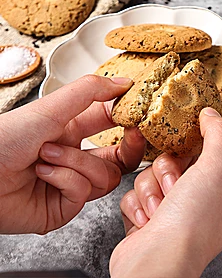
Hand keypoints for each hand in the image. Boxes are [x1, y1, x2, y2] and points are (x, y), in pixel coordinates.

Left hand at [0, 75, 145, 233]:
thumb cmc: (5, 138)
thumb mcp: (51, 107)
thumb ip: (90, 92)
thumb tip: (124, 83)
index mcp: (73, 131)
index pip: (112, 126)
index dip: (129, 122)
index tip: (139, 117)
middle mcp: (75, 158)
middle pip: (119, 158)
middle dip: (127, 148)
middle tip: (131, 135)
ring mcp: (70, 184)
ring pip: (104, 176)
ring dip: (78, 163)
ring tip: (49, 156)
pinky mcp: (63, 207)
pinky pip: (84, 193)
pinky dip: (66, 180)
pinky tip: (44, 174)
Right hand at [110, 108, 221, 277]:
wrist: (156, 262)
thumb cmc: (192, 223)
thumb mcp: (217, 167)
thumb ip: (218, 135)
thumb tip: (213, 114)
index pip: (215, 155)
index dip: (200, 146)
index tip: (189, 140)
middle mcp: (203, 205)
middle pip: (179, 162)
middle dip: (170, 172)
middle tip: (175, 186)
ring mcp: (174, 213)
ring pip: (154, 175)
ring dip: (153, 189)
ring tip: (160, 208)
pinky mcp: (149, 219)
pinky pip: (137, 193)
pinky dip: (139, 204)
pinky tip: (147, 220)